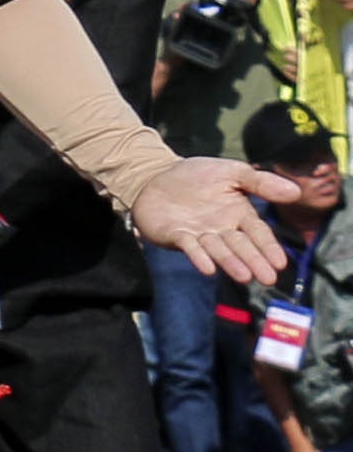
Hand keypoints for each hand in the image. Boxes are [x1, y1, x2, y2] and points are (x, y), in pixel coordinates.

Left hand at [135, 157, 295, 284]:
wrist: (156, 174)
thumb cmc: (199, 175)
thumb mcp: (233, 172)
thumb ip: (262, 182)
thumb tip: (296, 191)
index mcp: (239, 214)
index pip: (258, 234)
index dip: (269, 248)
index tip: (281, 263)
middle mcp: (221, 229)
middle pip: (241, 247)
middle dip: (254, 262)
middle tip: (268, 279)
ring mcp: (199, 234)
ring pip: (218, 251)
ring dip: (230, 264)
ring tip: (244, 277)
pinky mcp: (176, 235)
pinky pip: (189, 247)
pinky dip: (199, 257)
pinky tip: (208, 269)